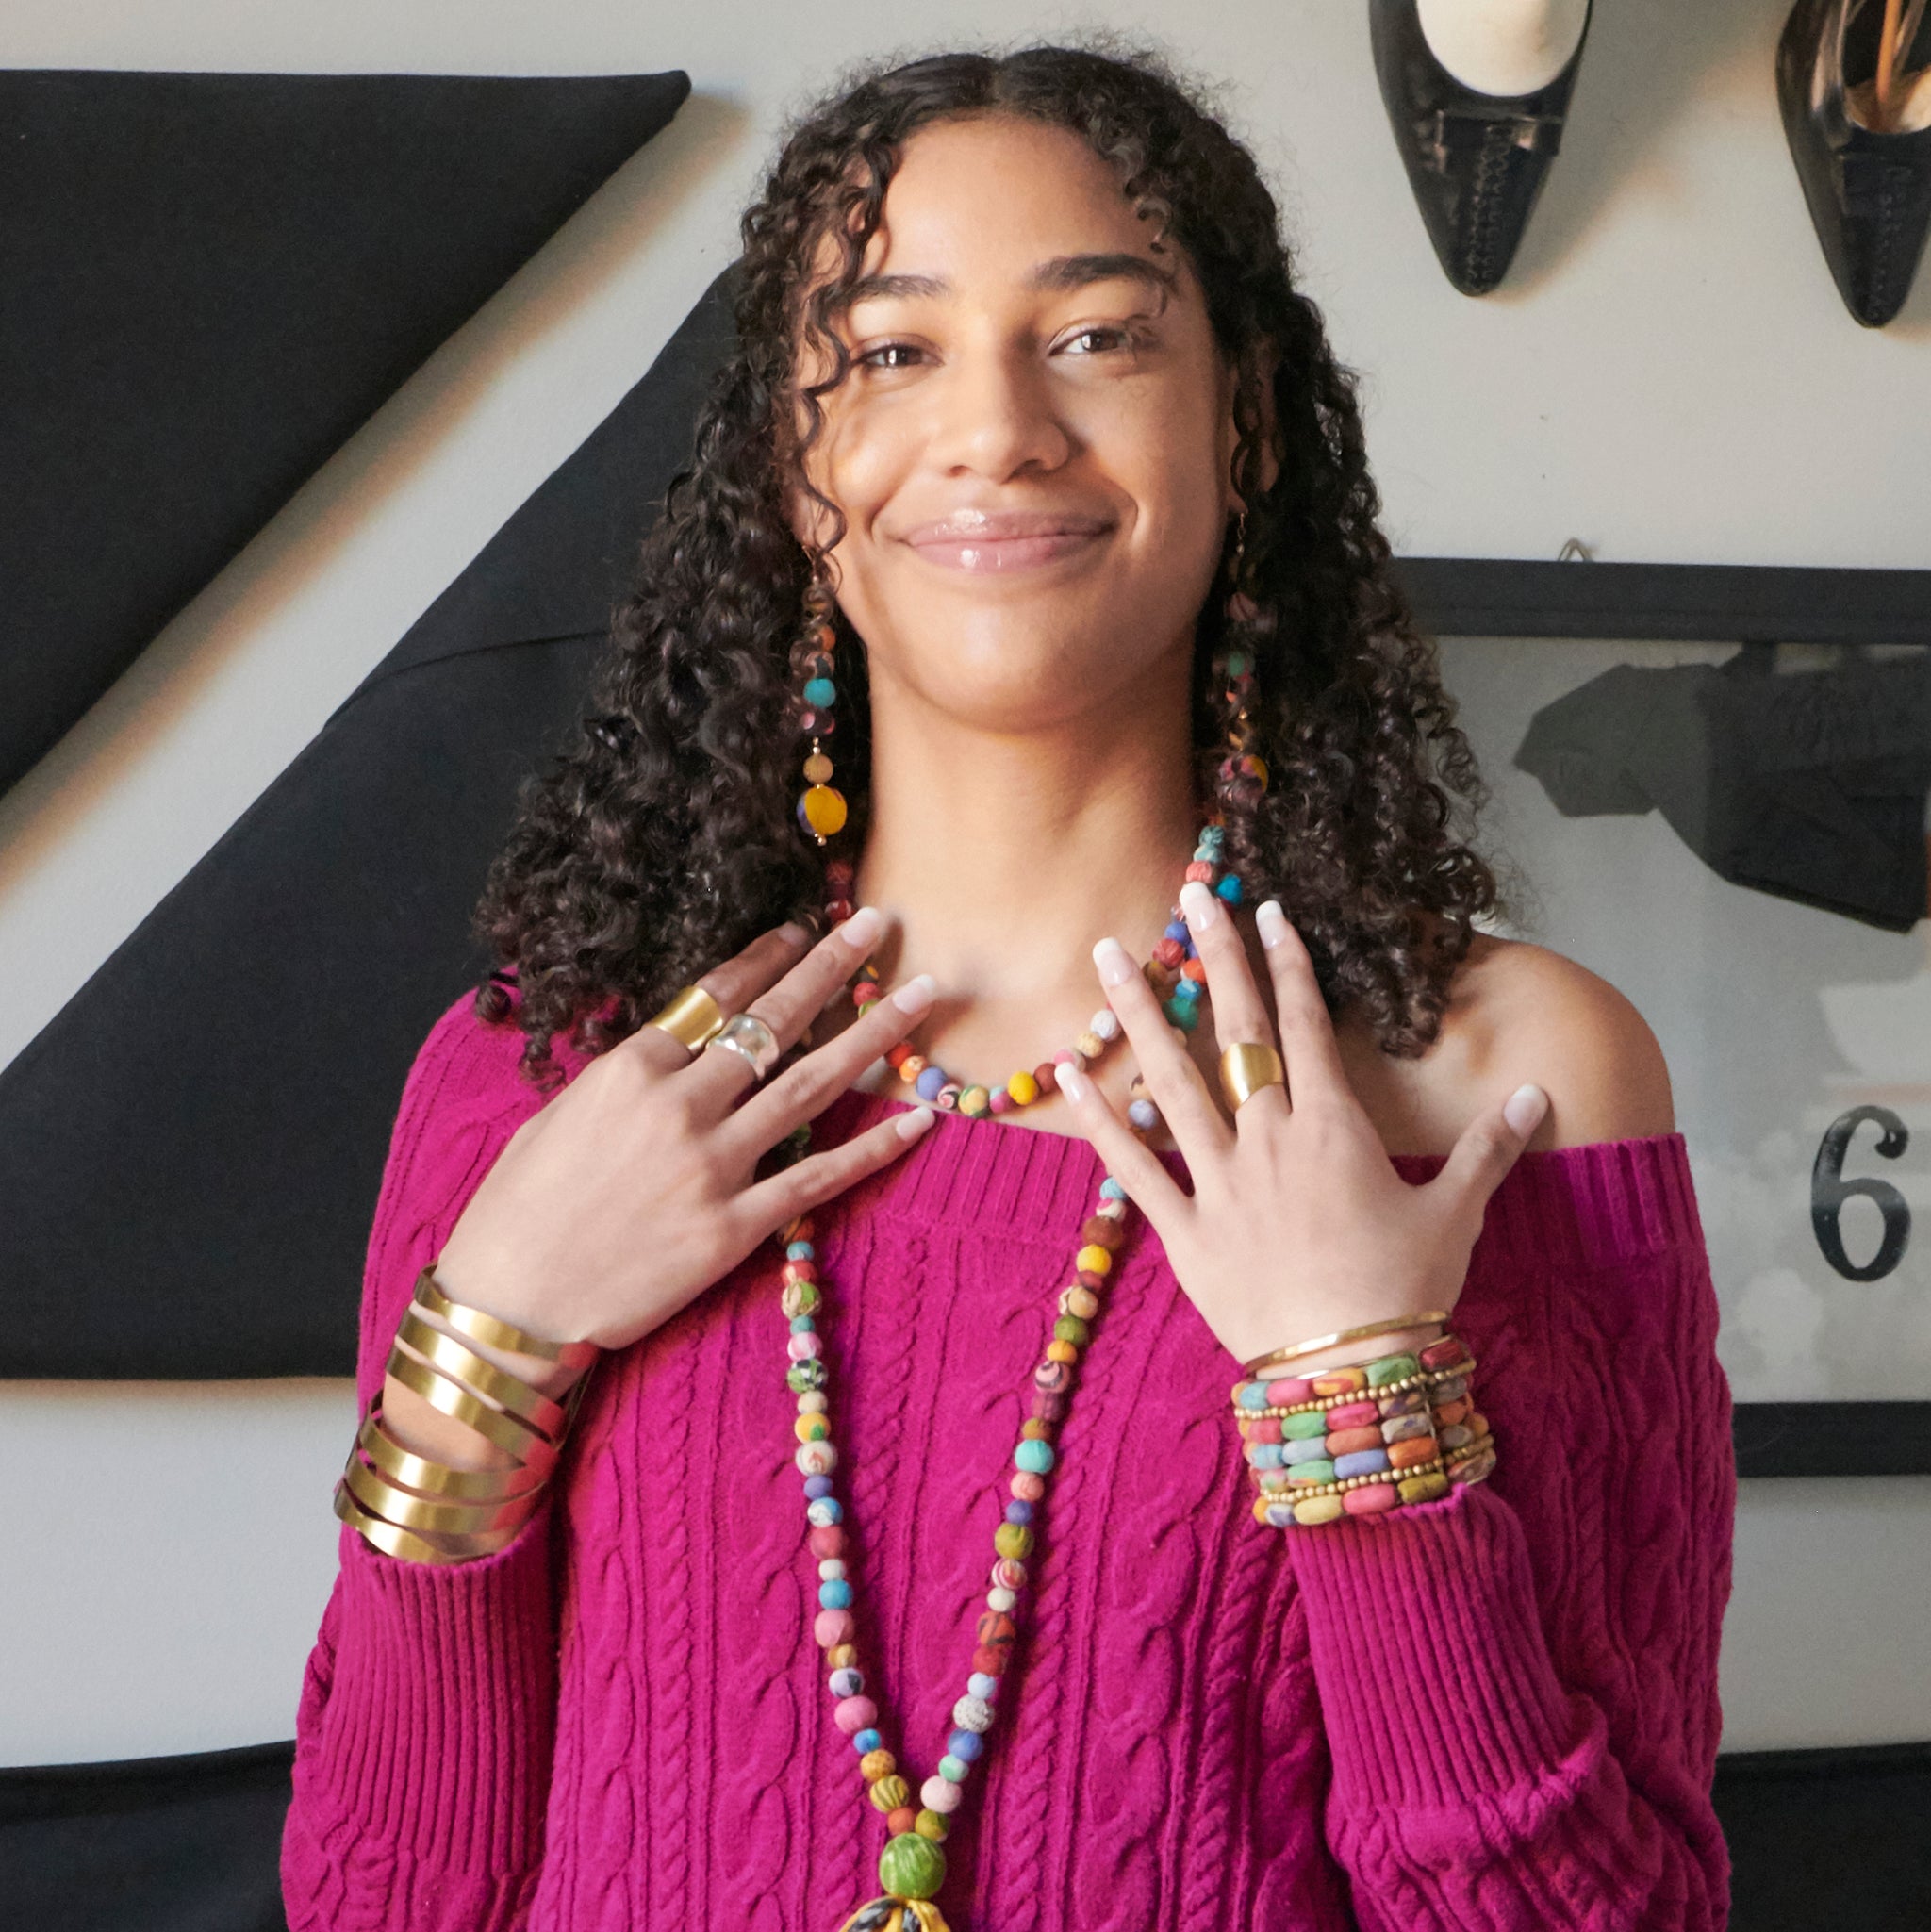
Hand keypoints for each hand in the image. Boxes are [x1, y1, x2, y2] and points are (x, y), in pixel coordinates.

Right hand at [429, 907, 936, 1354]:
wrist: (512, 1302)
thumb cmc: (517, 1207)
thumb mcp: (561, 1114)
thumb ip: (627, 1077)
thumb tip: (676, 1047)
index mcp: (631, 1070)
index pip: (718, 996)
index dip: (768, 957)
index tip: (806, 927)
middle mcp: (680, 1107)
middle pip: (774, 1022)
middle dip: (832, 967)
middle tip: (877, 926)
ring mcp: (713, 1167)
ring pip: (811, 1085)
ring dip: (872, 1034)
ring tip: (921, 994)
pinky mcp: (733, 1229)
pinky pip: (818, 1177)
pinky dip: (873, 1148)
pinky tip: (918, 1118)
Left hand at [1052, 882, 1547, 1371]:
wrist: (1347, 1373)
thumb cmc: (1406, 1291)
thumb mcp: (1457, 1214)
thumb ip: (1489, 1149)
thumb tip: (1537, 1093)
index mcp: (1332, 1127)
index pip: (1307, 1026)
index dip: (1288, 964)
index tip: (1268, 910)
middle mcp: (1268, 1139)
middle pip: (1234, 1032)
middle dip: (1213, 957)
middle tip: (1191, 894)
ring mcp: (1218, 1180)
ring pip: (1170, 1079)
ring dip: (1138, 1013)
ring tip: (1105, 954)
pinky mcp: (1182, 1229)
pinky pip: (1132, 1166)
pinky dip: (1099, 1120)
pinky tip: (1068, 1073)